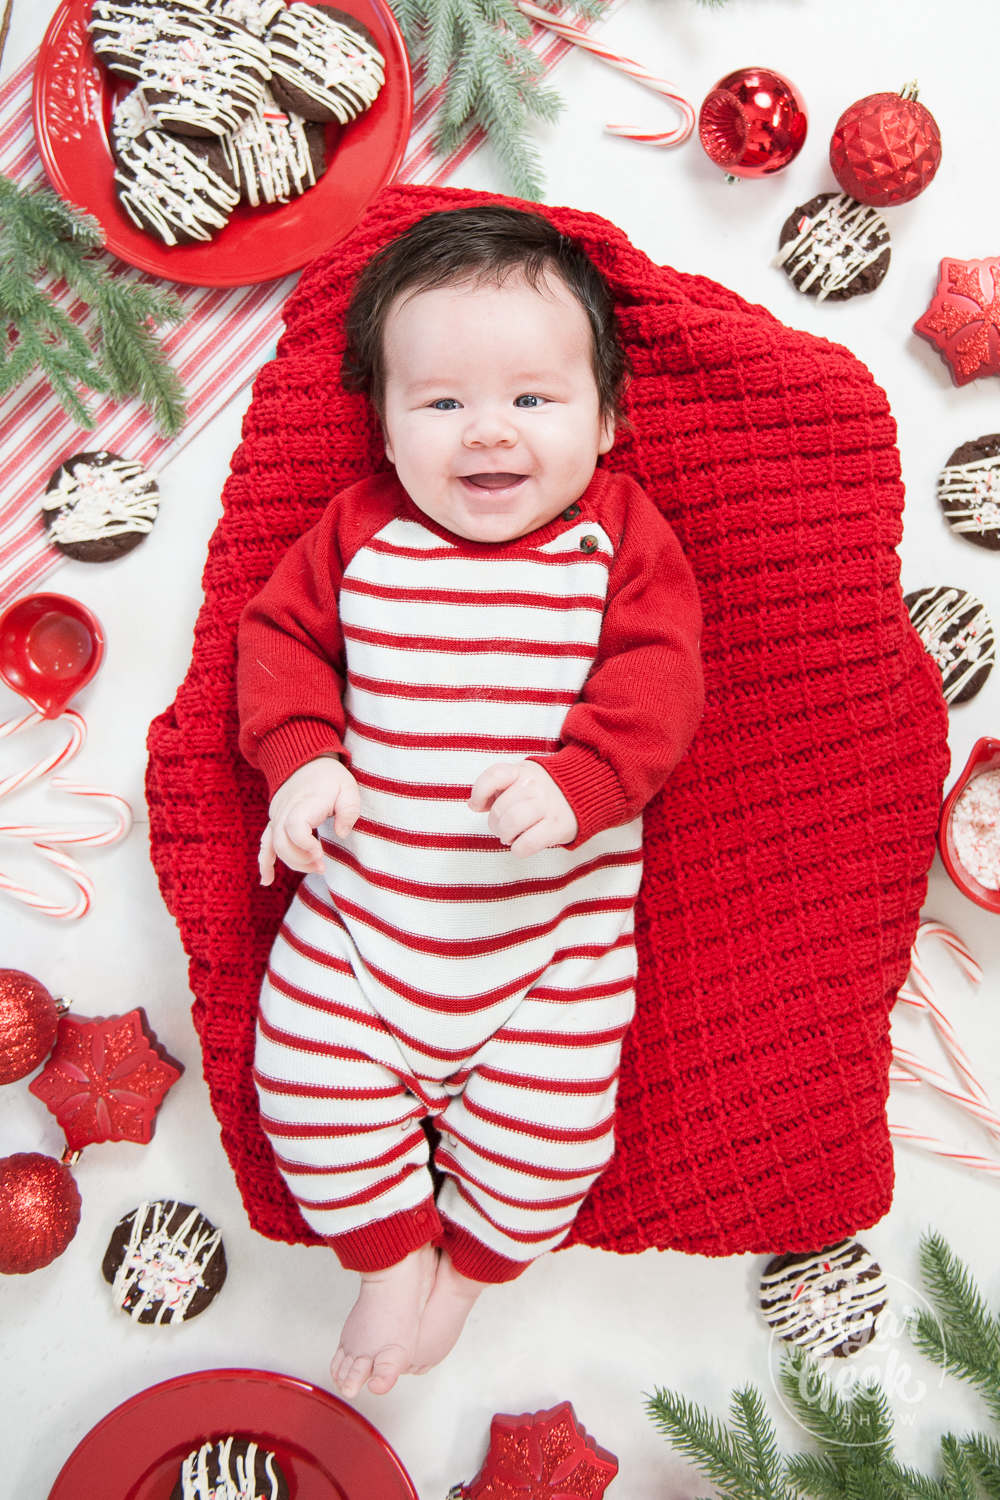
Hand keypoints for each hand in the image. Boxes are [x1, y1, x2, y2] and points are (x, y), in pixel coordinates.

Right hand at [259, 757, 360, 884]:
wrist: (306, 761)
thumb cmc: (331, 777)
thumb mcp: (348, 788)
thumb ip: (349, 811)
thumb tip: (342, 834)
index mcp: (303, 802)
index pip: (295, 828)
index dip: (305, 845)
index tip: (320, 853)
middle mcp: (285, 810)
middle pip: (282, 842)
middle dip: (301, 860)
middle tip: (321, 866)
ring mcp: (276, 816)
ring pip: (274, 846)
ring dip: (292, 862)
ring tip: (314, 868)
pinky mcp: (274, 821)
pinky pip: (265, 844)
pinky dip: (264, 862)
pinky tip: (266, 880)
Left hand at [469, 760, 577, 856]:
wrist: (589, 790)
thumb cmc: (546, 790)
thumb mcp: (524, 777)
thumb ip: (500, 787)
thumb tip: (474, 805)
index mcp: (523, 771)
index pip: (493, 776)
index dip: (479, 793)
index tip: (478, 806)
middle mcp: (535, 785)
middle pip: (500, 809)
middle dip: (495, 824)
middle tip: (503, 828)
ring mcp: (548, 805)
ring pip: (511, 825)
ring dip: (506, 836)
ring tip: (511, 837)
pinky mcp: (558, 826)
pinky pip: (527, 844)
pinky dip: (519, 849)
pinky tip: (522, 845)